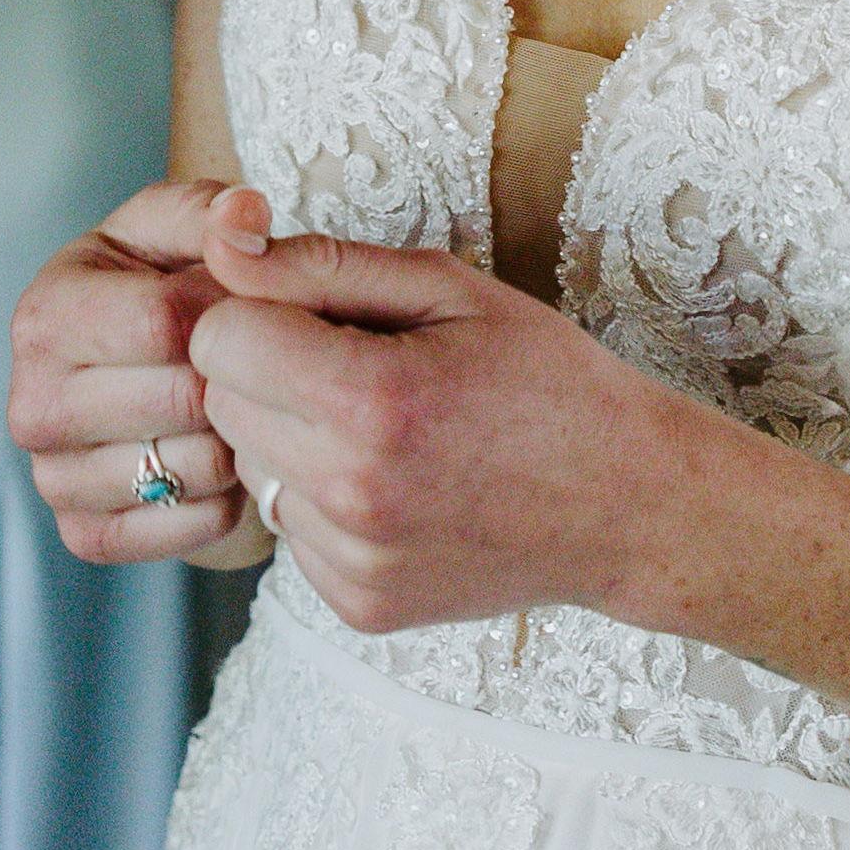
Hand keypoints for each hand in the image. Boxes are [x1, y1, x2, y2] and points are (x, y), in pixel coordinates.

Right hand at [7, 179, 261, 561]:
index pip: (166, 322)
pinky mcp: (86, 536)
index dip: (233, 312)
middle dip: (238, 375)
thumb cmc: (157, 285)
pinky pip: (192, 526)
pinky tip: (220, 457)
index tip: (251, 305)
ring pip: (195, 467)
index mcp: (44, 316)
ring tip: (234, 406)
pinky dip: (226, 497)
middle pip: (184, 399)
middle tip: (252, 362)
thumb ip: (211, 210)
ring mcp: (53, 480)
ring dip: (238, 438)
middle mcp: (31, 405)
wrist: (129, 372)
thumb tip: (245, 217)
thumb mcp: (173, 229)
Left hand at [189, 223, 689, 637]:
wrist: (630, 505)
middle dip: (268, 372)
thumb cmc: (546, 378)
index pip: (218, 340)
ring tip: (384, 429)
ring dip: (291, 440)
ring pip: (252, 470)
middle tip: (357, 367)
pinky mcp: (359, 606)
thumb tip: (219, 243)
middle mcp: (352, 492)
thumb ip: (319, 263)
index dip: (260, 312)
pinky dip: (325, 502)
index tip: (320, 315)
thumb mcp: (447, 290)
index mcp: (370, 400)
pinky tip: (399, 486)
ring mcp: (355, 561)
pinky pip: (290, 533)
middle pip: (221, 405)